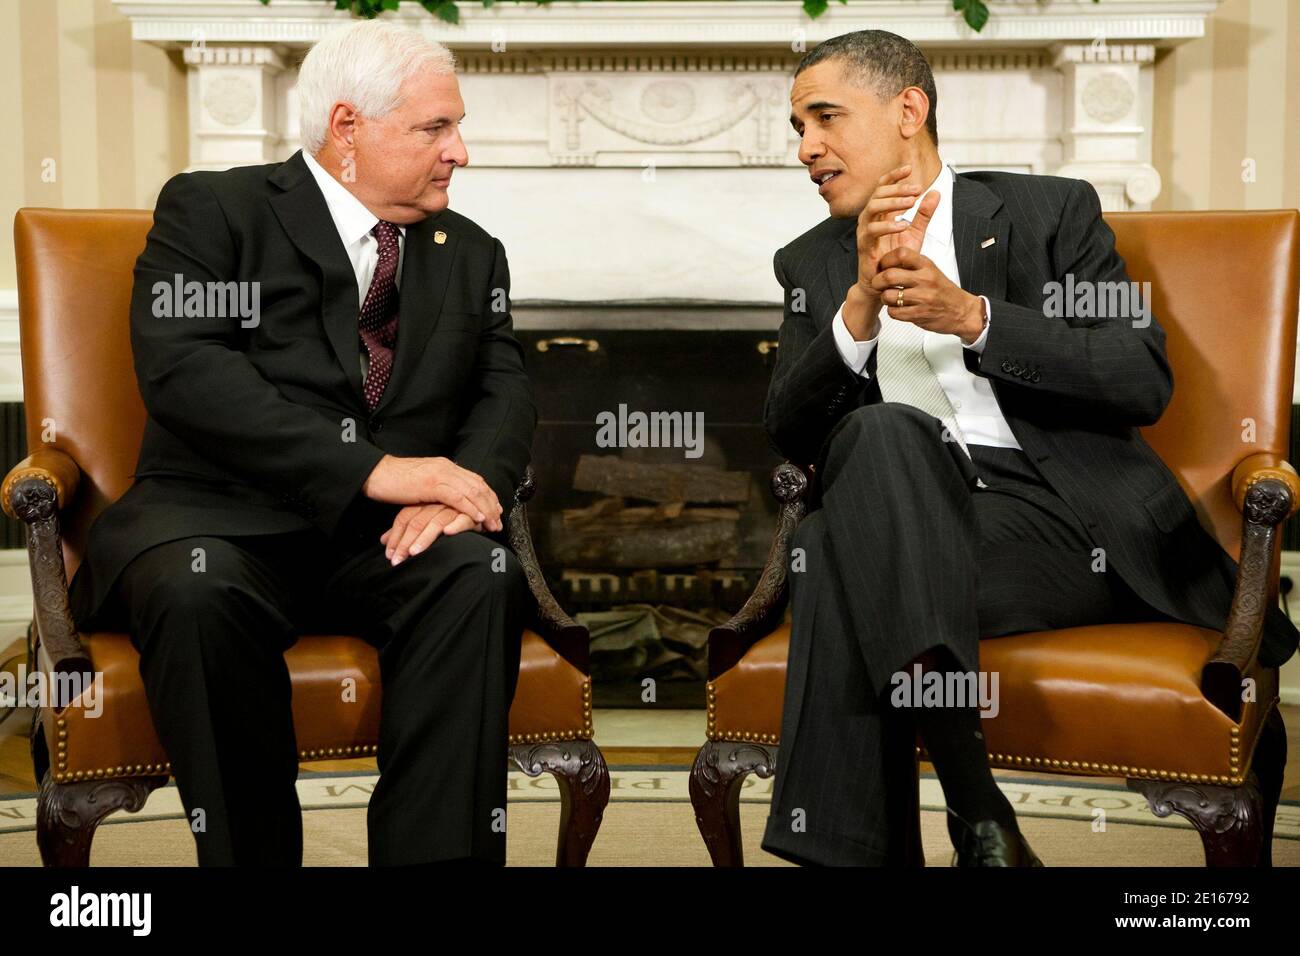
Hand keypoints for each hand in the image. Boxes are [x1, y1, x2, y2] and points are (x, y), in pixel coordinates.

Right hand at [362, 455, 503, 531]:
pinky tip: (478, 518)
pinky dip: (470, 508)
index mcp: (445, 466)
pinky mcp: (431, 484)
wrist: (375, 474)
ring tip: (492, 524)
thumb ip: (438, 489)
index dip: (488, 495)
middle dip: (491, 504)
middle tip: (499, 521)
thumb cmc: (395, 482)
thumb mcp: (422, 484)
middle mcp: (446, 467)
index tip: (496, 510)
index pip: (474, 480)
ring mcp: (440, 474)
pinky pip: (457, 497)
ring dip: (485, 509)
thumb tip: (448, 502)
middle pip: (478, 486)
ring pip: (471, 491)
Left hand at [379, 504, 482, 564]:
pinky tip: (447, 533)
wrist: (477, 510)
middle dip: (405, 542)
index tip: (390, 555)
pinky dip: (456, 525)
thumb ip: (405, 529)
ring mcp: (454, 508)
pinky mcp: (472, 514)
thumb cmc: (448, 518)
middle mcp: (438, 503)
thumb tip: (384, 541)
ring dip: (425, 538)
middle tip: (397, 561)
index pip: (405, 517)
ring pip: (436, 521)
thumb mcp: (425, 521)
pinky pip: (463, 519)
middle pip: (417, 521)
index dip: (395, 536)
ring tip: (414, 553)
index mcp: (424, 503)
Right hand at [842, 164, 940, 340]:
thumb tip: (935, 192)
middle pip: (878, 193)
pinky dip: (887, 225)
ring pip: (872, 207)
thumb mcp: (915, 233)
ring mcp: (864, 230)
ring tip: (911, 202)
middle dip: (897, 188)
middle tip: (916, 189)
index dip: (894, 176)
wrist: (884, 283)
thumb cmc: (895, 258)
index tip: (909, 169)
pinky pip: (872, 230)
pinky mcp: (864, 245)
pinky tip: (902, 224)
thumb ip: (924, 214)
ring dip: (892, 202)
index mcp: (880, 212)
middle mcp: (870, 217)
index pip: (883, 187)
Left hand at [869, 246, 986, 342]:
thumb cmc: (943, 291)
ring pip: (888, 296)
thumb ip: (912, 265)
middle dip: (877, 281)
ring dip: (885, 298)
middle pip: (889, 276)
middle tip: (877, 283)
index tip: (883, 265)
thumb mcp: (931, 270)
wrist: (962, 311)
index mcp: (927, 265)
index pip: (900, 254)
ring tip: (891, 297)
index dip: (886, 259)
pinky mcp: (919, 314)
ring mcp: (922, 298)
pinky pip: (894, 312)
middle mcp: (925, 280)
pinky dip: (892, 311)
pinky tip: (899, 308)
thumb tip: (887, 261)